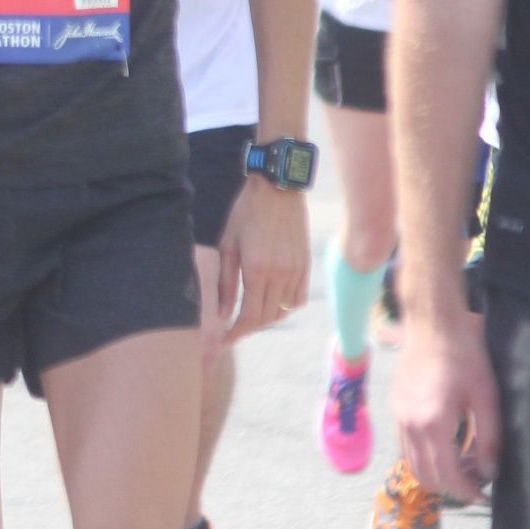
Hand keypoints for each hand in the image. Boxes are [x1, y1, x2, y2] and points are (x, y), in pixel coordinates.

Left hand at [217, 177, 309, 340]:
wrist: (278, 189)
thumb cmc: (246, 213)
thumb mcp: (227, 245)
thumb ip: (226, 282)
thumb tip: (223, 313)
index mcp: (257, 270)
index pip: (249, 316)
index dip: (236, 332)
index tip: (225, 339)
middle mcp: (280, 274)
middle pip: (267, 317)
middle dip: (248, 328)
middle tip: (234, 328)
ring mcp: (296, 271)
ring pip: (283, 311)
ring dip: (266, 319)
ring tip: (250, 315)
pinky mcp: (306, 265)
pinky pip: (298, 298)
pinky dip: (285, 307)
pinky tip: (272, 302)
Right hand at [394, 314, 500, 501]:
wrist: (432, 325)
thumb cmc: (464, 356)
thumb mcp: (486, 397)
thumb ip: (488, 438)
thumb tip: (490, 470)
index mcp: (434, 423)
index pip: (447, 474)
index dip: (466, 491)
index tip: (483, 497)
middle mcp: (410, 425)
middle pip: (425, 475)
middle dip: (450, 488)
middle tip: (475, 485)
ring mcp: (399, 417)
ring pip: (411, 464)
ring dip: (435, 474)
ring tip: (461, 470)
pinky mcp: (395, 409)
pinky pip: (405, 446)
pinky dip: (422, 458)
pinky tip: (443, 449)